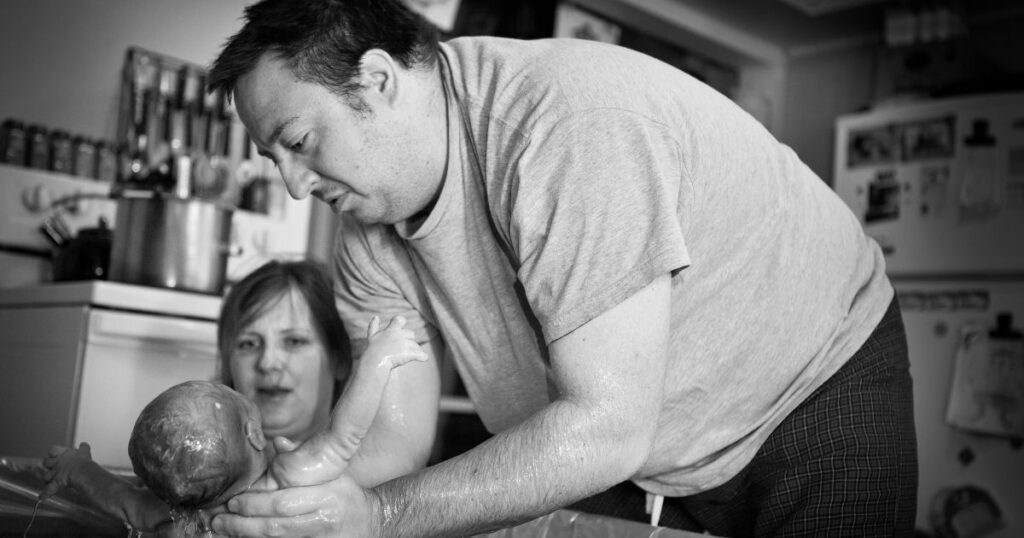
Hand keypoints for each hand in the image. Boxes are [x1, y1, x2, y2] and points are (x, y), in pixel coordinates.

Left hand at [40, 442, 91, 499]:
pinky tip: (42, 497)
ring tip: (51, 480)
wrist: (82, 472)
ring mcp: (55, 473)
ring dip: (48, 478)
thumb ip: (83, 448)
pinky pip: (48, 489)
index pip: (53, 449)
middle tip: (56, 467)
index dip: (53, 452)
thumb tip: (84, 444)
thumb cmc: (83, 462)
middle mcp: (57, 463)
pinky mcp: (56, 482)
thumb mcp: (84, 451)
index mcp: (63, 454)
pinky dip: (45, 494)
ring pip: (46, 475)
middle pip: (46, 462)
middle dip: (49, 465)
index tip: (57, 455)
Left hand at [210, 474, 381, 537]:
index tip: (233, 501)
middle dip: (243, 524)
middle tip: (219, 519)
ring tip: (223, 530)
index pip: (284, 503)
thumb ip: (304, 460)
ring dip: (246, 537)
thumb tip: (278, 444)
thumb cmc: (348, 495)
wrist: (373, 522)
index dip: (254, 504)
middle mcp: (322, 521)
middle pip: (275, 526)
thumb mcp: (332, 474)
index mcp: (326, 497)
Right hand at [363, 315, 427, 368]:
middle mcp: (399, 335)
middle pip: (411, 334)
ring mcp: (405, 344)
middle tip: (400, 349)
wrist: (374, 363)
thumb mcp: (372, 337)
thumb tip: (375, 316)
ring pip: (416, 346)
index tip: (400, 328)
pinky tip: (424, 358)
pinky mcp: (409, 353)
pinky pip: (421, 355)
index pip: (400, 319)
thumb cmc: (372, 351)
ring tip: (404, 358)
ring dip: (413, 350)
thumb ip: (373, 326)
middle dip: (408, 340)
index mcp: (391, 330)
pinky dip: (423, 357)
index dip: (402, 322)